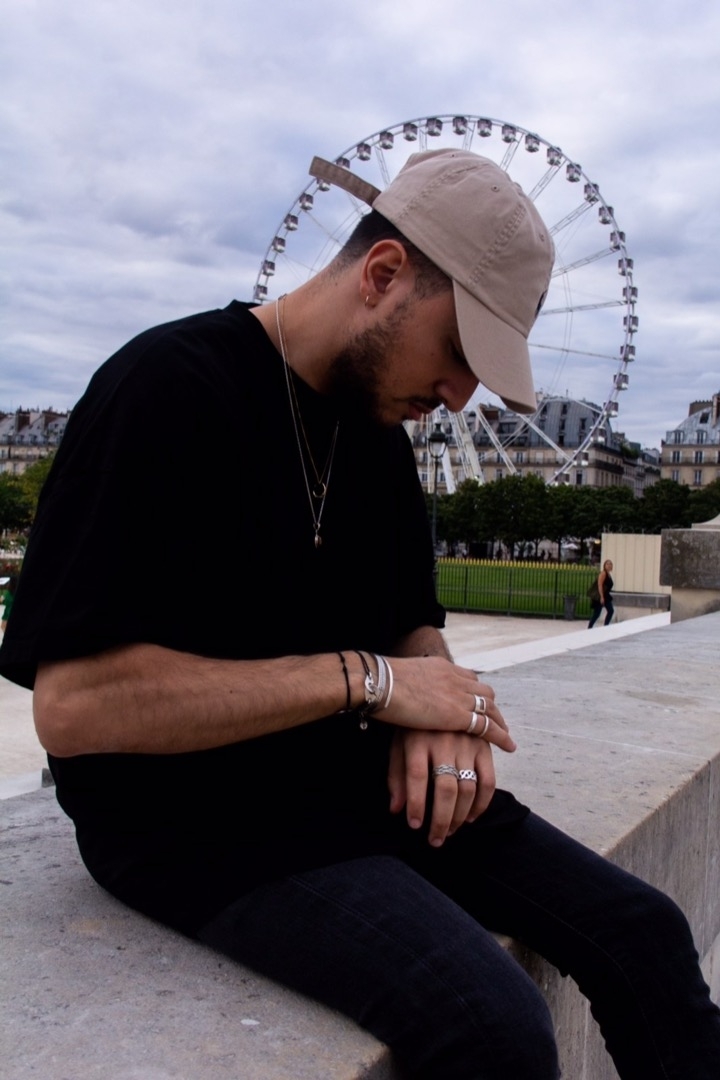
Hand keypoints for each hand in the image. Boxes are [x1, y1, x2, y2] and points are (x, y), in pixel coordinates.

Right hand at [382, 657, 515, 753]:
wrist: (379, 682)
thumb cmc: (379, 682)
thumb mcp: (401, 679)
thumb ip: (409, 687)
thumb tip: (401, 695)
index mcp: (440, 667)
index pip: (467, 677)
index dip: (475, 691)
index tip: (479, 702)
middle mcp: (454, 678)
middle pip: (483, 691)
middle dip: (492, 707)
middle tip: (497, 720)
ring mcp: (458, 696)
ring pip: (488, 708)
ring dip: (499, 721)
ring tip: (505, 734)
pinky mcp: (457, 716)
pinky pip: (487, 726)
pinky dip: (500, 736)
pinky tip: (509, 745)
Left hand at [388, 728, 499, 846]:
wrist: (438, 691)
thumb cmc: (413, 725)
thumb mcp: (398, 744)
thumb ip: (396, 776)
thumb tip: (397, 810)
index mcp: (418, 739)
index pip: (416, 777)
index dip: (416, 804)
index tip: (415, 825)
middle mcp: (444, 742)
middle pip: (445, 788)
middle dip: (441, 820)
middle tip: (435, 840)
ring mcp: (467, 743)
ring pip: (467, 789)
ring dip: (460, 816)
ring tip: (450, 831)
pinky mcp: (483, 746)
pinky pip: (488, 781)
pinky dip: (482, 803)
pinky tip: (471, 817)